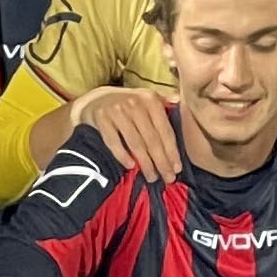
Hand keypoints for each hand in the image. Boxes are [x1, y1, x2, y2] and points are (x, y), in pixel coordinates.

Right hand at [66, 84, 183, 179]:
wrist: (97, 99)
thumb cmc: (129, 104)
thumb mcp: (146, 98)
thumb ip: (164, 101)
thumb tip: (179, 100)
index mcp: (150, 99)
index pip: (165, 130)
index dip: (172, 151)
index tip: (177, 168)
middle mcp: (135, 104)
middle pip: (152, 139)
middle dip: (161, 162)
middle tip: (168, 178)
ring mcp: (117, 111)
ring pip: (135, 143)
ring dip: (145, 163)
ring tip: (152, 177)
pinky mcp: (101, 119)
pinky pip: (114, 142)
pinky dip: (122, 155)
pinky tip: (131, 166)